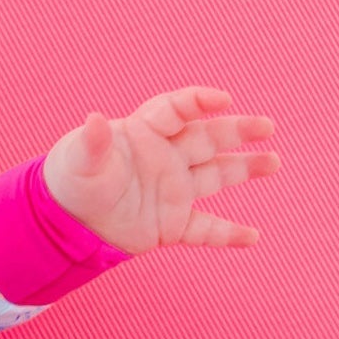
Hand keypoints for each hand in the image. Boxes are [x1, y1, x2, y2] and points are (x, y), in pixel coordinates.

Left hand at [41, 87, 280, 253]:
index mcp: (145, 134)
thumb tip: (94, 119)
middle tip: (267, 126)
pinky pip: (206, 229)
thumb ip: (92, 142)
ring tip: (274, 162)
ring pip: (216, 175)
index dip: (198, 102)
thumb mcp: (79, 160)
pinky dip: (228, 235)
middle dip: (238, 131)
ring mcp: (172, 191)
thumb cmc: (71, 181)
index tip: (222, 100)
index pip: (177, 110)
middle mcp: (166, 158)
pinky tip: (253, 237)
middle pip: (208, 138)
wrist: (65, 223)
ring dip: (246, 168)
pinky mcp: (171, 224)